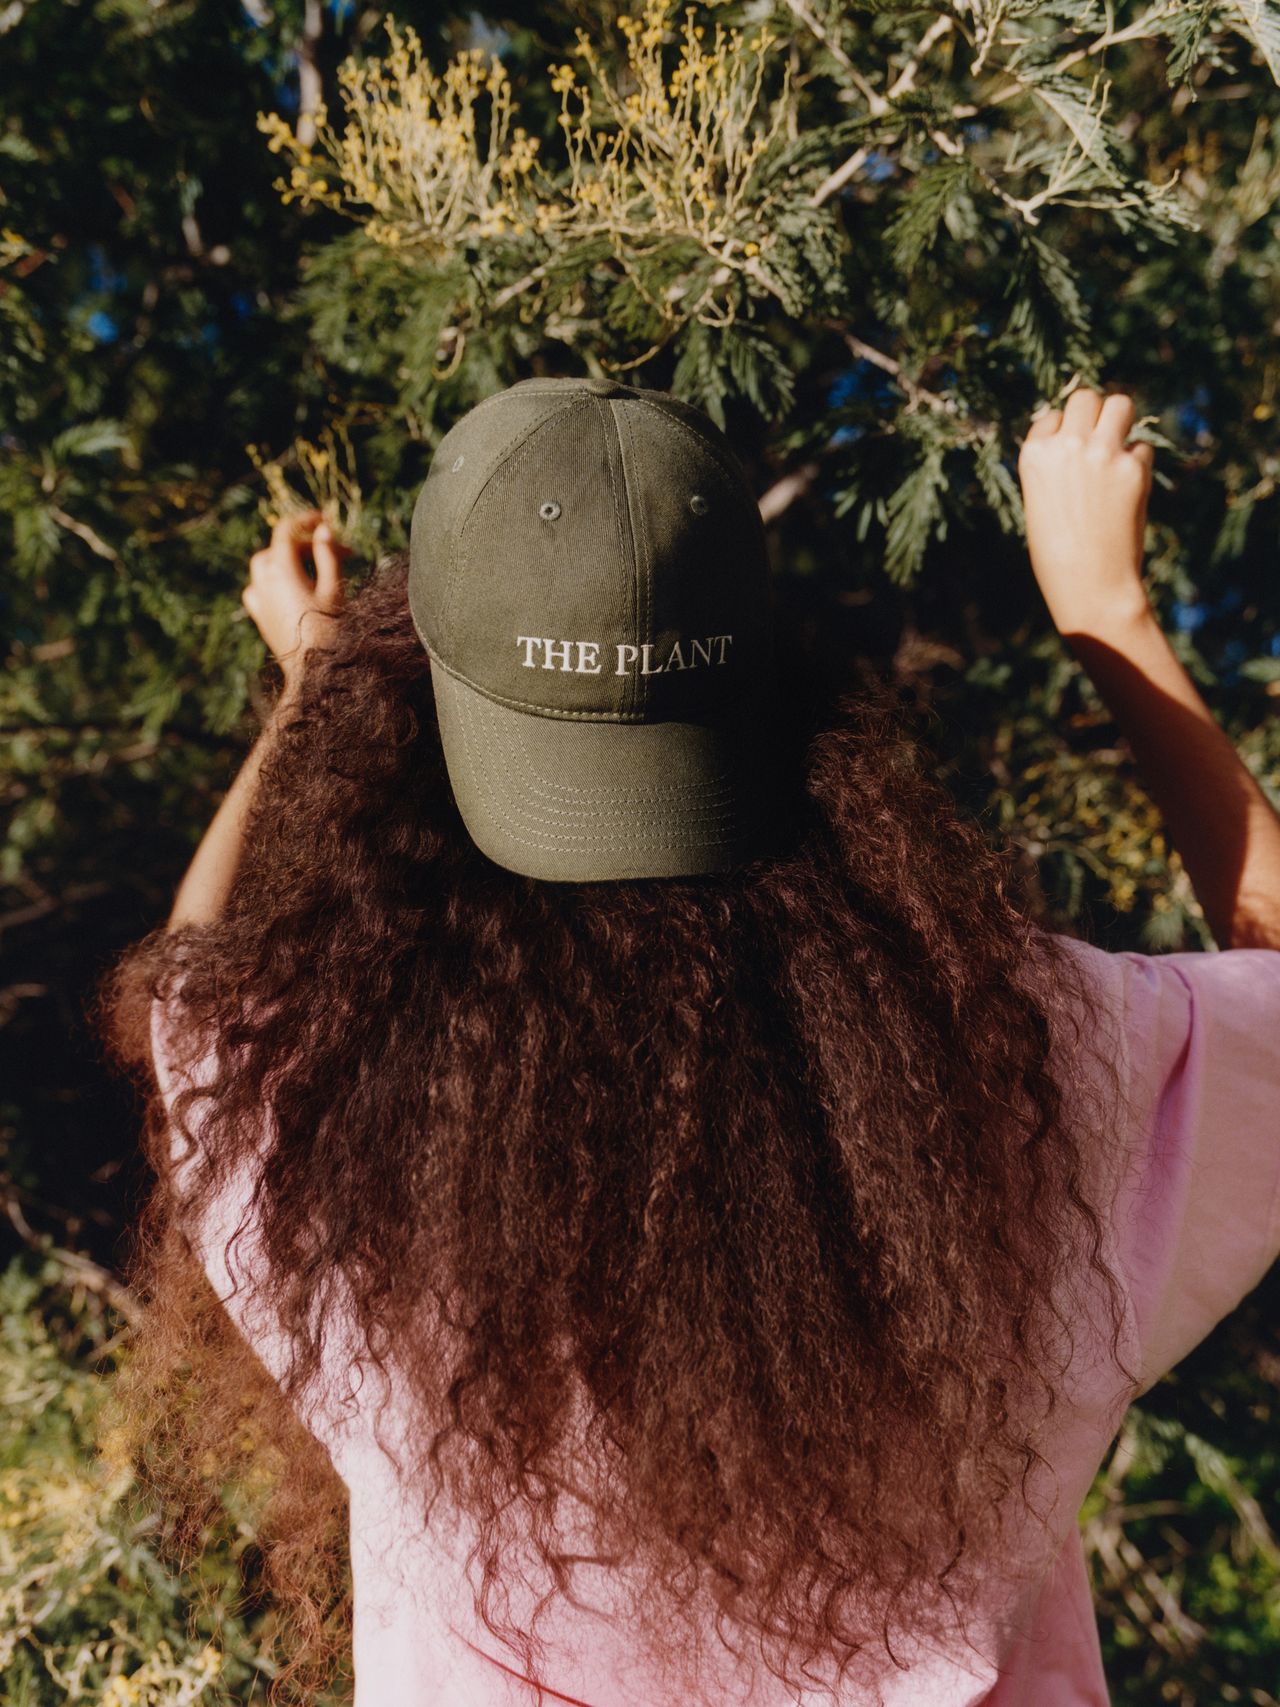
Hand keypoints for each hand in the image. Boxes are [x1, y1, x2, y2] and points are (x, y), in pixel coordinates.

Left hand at [242, 511, 349, 689]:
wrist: (313, 672)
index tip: (326, 520)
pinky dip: (272, 580)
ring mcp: (258, 599)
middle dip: (307, 545)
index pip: (287, 530)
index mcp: (281, 569)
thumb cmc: (330, 630)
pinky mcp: (259, 616)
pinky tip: (290, 589)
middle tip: (339, 555)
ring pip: (265, 565)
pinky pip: (257, 587)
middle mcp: (263, 581)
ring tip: (314, 570)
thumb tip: (323, 529)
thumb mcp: (334, 588)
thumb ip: (328, 555)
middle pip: (280, 548)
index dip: (306, 520)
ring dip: (288, 560)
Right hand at [1017, 387, 1155, 635]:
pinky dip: (1138, 461)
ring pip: (1120, 404)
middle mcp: (1067, 447)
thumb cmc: (1057, 552)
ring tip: (1119, 445)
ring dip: (1121, 420)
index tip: (1068, 453)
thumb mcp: (1040, 500)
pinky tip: (1128, 487)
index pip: (1051, 416)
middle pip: (1086, 397)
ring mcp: (1103, 454)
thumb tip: (1083, 433)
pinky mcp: (1134, 468)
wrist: (1088, 584)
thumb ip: (1056, 464)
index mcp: (1034, 455)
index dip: (1063, 432)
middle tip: (1099, 439)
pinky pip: (1142, 446)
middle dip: (1094, 413)